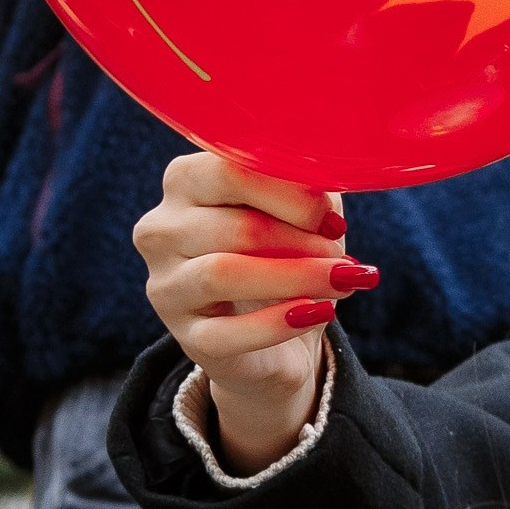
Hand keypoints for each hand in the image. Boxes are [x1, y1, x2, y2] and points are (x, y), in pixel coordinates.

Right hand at [132, 146, 373, 474]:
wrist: (273, 332)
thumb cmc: (285, 252)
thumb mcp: (298, 211)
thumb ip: (308, 189)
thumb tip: (328, 192)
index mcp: (185, 181)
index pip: (232, 171)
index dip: (293, 195)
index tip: (333, 220)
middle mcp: (162, 229)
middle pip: (237, 227)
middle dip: (303, 242)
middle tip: (347, 260)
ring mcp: (166, 285)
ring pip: (224, 274)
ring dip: (297, 277)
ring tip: (344, 281)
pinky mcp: (186, 337)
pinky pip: (228, 332)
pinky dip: (279, 323)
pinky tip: (318, 313)